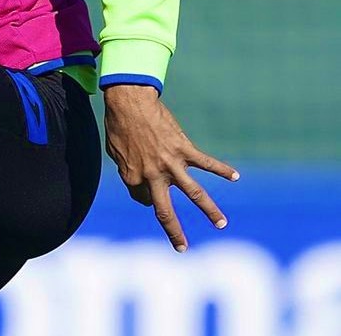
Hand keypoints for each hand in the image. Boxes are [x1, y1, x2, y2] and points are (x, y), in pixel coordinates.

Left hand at [103, 84, 238, 251]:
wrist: (129, 102)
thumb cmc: (118, 125)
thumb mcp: (115, 152)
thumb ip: (127, 169)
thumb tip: (138, 182)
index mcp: (132, 178)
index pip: (142, 198)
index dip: (145, 195)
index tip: (148, 191)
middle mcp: (152, 176)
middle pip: (165, 210)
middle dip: (174, 232)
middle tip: (182, 248)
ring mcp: (170, 164)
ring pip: (194, 193)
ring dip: (209, 210)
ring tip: (221, 224)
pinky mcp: (184, 149)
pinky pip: (206, 162)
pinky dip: (222, 169)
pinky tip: (235, 176)